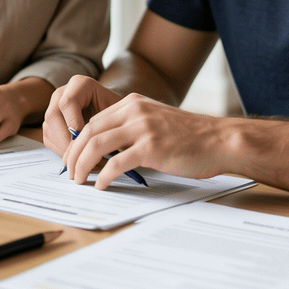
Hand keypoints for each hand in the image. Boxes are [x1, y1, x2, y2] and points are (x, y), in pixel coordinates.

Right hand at [42, 73, 125, 153]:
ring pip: (48, 130)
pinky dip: (61, 152)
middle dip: (67, 139)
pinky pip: (48, 139)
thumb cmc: (117, 113)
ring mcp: (52, 108)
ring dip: (64, 148)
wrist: (112, 113)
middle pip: (52, 116)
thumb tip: (98, 148)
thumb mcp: (117, 114)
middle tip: (82, 156)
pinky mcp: (49, 124)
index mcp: (78, 84)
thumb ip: (108, 124)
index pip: (67, 102)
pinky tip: (78, 157)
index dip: (74, 123)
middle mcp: (61, 94)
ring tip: (83, 160)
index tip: (87, 139)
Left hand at [62, 93, 229, 188]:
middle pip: (89, 132)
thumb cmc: (190, 136)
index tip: (72, 158)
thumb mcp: (156, 121)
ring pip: (97, 146)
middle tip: (69, 173)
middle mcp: (134, 111)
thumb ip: (132, 127)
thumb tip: (106, 149)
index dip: (78, 142)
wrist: (219, 140)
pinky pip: (116, 163)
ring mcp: (143, 128)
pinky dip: (104, 176)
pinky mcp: (151, 148)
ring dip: (82, 166)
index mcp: (133, 103)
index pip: (93, 121)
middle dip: (74, 154)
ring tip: (78, 180)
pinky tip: (101, 185)